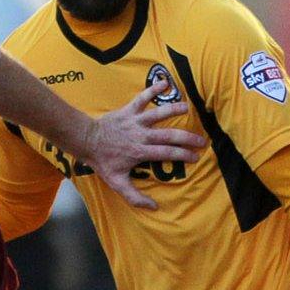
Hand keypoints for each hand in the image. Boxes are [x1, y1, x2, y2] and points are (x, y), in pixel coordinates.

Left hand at [81, 81, 206, 208]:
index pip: (167, 153)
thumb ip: (135, 197)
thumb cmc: (103, 162)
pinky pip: (142, 98)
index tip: (196, 158)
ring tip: (188, 107)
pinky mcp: (129, 110)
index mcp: (141, 152)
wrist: (86, 140)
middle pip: (168, 135)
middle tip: (202, 140)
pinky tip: (164, 82)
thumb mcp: (117, 183)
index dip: (183, 155)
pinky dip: (152, 90)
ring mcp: (135, 121)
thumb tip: (154, 207)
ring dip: (173, 109)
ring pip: (158, 114)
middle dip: (187, 138)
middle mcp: (141, 135)